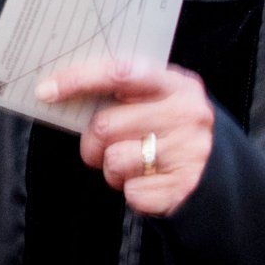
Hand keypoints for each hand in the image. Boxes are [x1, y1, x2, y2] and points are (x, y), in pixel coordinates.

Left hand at [35, 61, 214, 216]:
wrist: (219, 175)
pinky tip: (149, 181)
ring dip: (111, 169)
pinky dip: (130, 191)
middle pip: (105, 125)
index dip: (78, 80)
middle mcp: (187, 114)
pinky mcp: (183, 187)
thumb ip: (123, 93)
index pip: (119, 73)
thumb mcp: (158, 101)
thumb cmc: (170, 131)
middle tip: (100, 147)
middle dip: (91, 142)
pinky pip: (131, 192)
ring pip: (114, 161)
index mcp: (176, 84)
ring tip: (133, 164)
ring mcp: (189, 152)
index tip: (46, 90)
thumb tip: (59, 92)